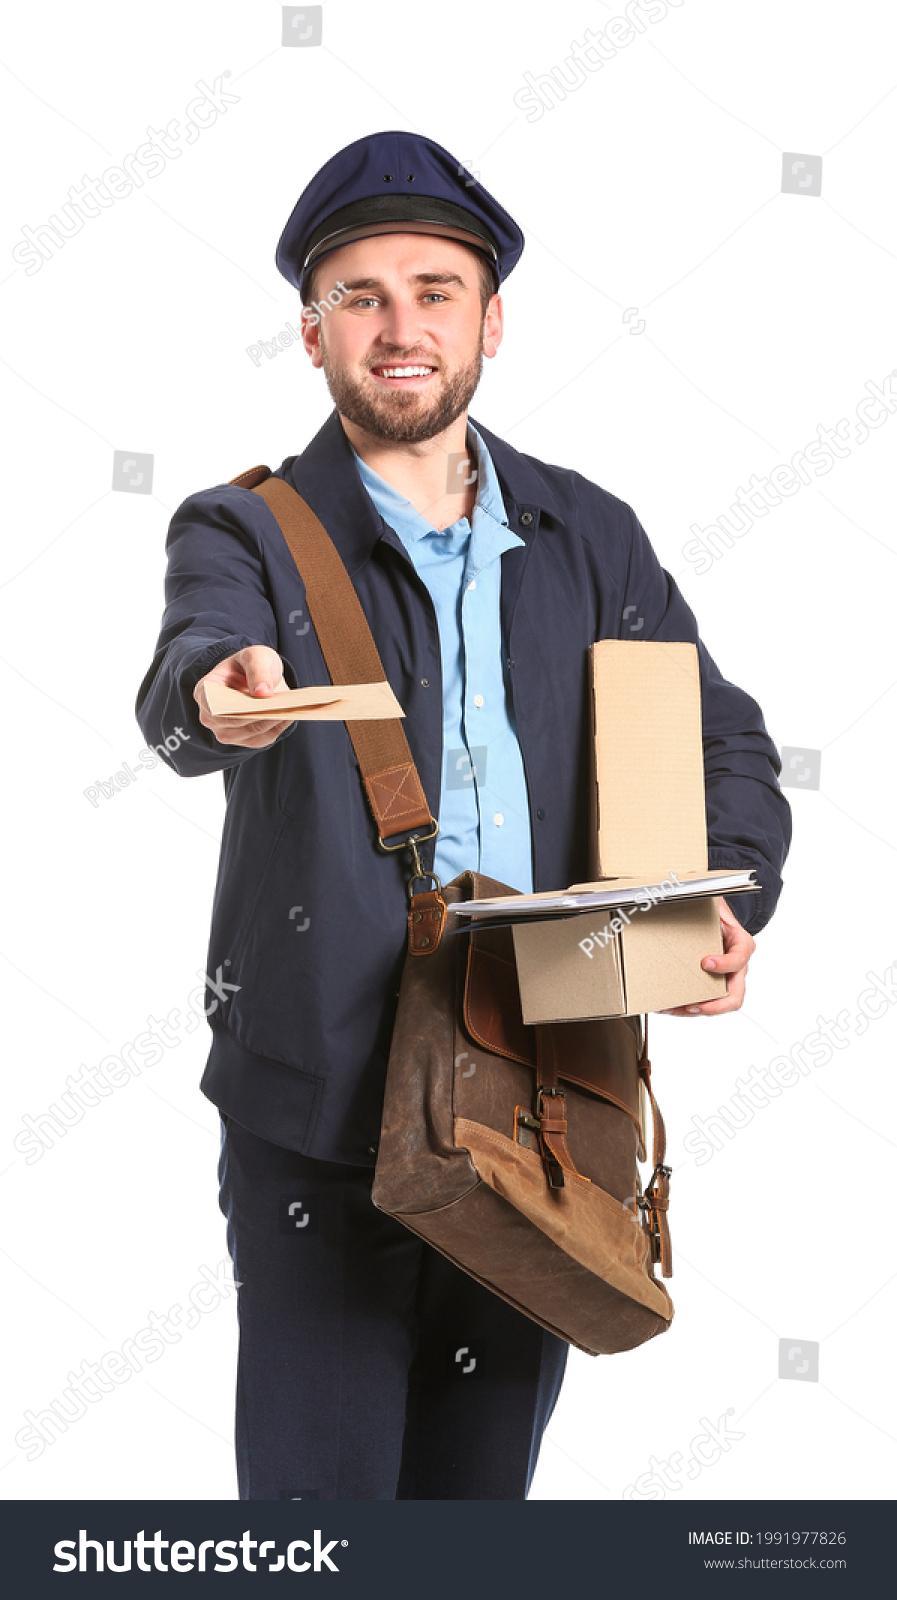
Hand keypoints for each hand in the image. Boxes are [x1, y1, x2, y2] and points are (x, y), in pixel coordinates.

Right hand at [194, 645, 291, 747]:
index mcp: (205, 691)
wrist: (258, 677)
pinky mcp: (244, 740)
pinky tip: (286, 716)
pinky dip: (276, 729)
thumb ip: (257, 669)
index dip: (232, 705)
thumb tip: (262, 693)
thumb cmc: (250, 664)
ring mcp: (225, 731)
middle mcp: (210, 716)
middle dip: (257, 714)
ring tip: (287, 709)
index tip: (255, 698)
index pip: (212, 704)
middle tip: (280, 706)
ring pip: (249, 733)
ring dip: (269, 722)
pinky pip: (261, 740)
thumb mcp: (255, 656)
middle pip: (233, 722)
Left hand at [657, 897, 755, 1016]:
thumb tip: (680, 883)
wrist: (711, 917)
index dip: (725, 964)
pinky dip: (684, 1008)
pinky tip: (665, 1006)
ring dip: (693, 1011)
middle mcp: (736, 966)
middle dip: (715, 1005)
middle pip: (735, 995)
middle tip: (693, 1006)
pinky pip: (702, 1003)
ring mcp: (724, 978)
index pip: (740, 958)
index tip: (705, 962)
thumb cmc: (712, 910)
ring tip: (669, 1008)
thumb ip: (704, 895)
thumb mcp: (712, 899)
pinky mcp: (710, 985)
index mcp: (740, 943)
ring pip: (716, 1005)